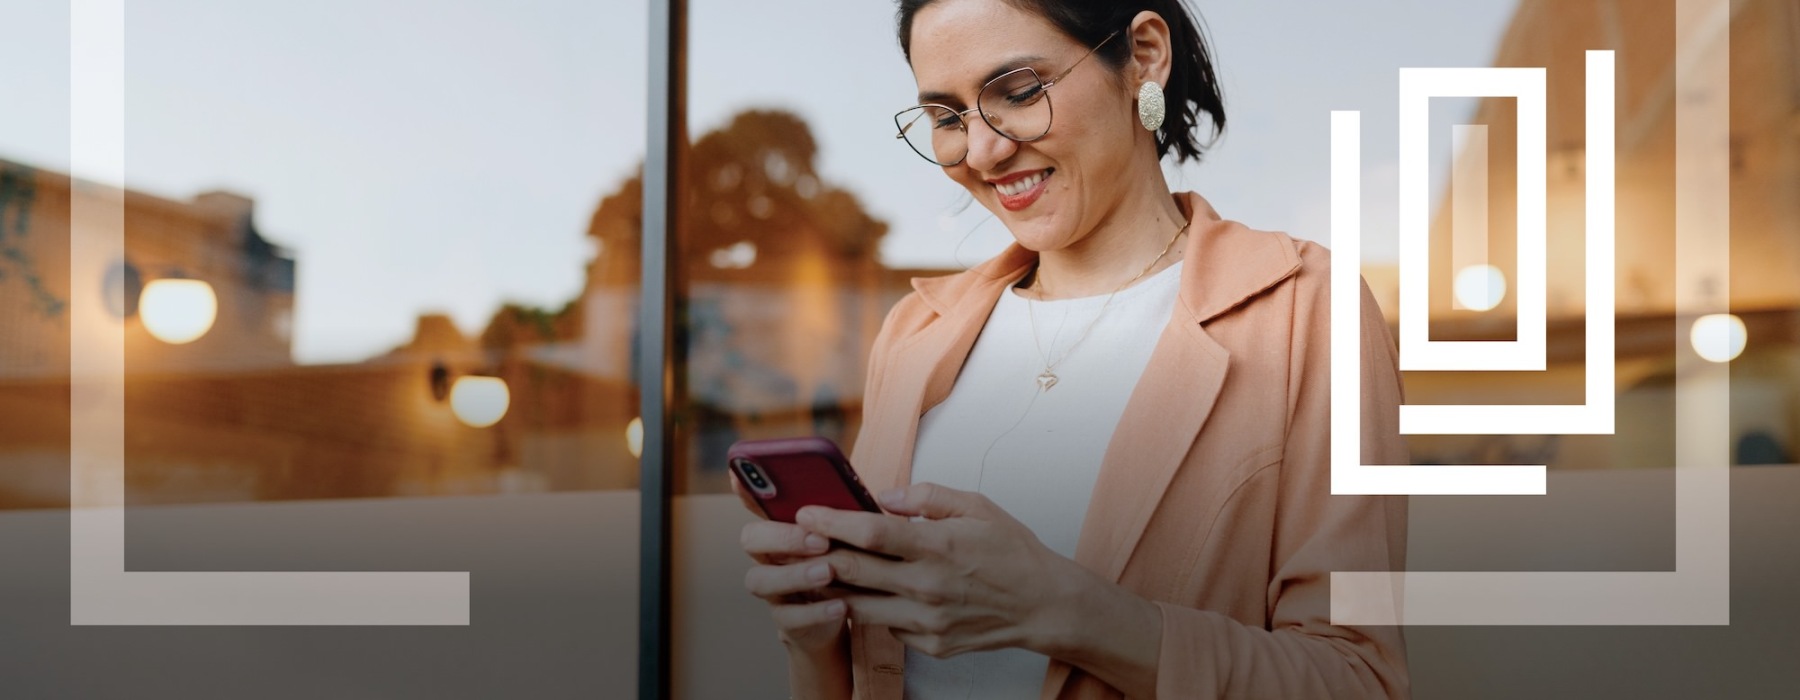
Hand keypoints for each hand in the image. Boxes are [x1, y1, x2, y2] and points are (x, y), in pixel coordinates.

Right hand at [734, 478, 849, 652]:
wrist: (852, 611)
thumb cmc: (851, 559)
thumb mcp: (851, 532)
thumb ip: (844, 514)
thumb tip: (857, 491)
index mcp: (783, 526)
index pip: (756, 502)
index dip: (746, 489)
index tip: (743, 476)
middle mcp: (769, 556)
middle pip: (752, 538)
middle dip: (782, 536)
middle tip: (819, 539)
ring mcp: (774, 589)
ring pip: (760, 580)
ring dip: (795, 574)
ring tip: (828, 572)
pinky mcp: (788, 622)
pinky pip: (790, 618)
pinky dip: (816, 612)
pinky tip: (841, 605)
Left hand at [794, 483, 1105, 659]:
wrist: (1044, 605)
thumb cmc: (1013, 553)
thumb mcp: (977, 507)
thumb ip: (928, 497)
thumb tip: (885, 495)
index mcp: (938, 546)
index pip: (870, 532)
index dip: (831, 522)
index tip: (807, 513)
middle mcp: (928, 586)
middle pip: (854, 572)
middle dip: (818, 554)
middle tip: (798, 541)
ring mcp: (927, 621)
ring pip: (859, 606)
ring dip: (835, 588)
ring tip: (821, 569)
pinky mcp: (929, 644)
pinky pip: (886, 626)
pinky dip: (872, 609)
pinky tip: (867, 594)